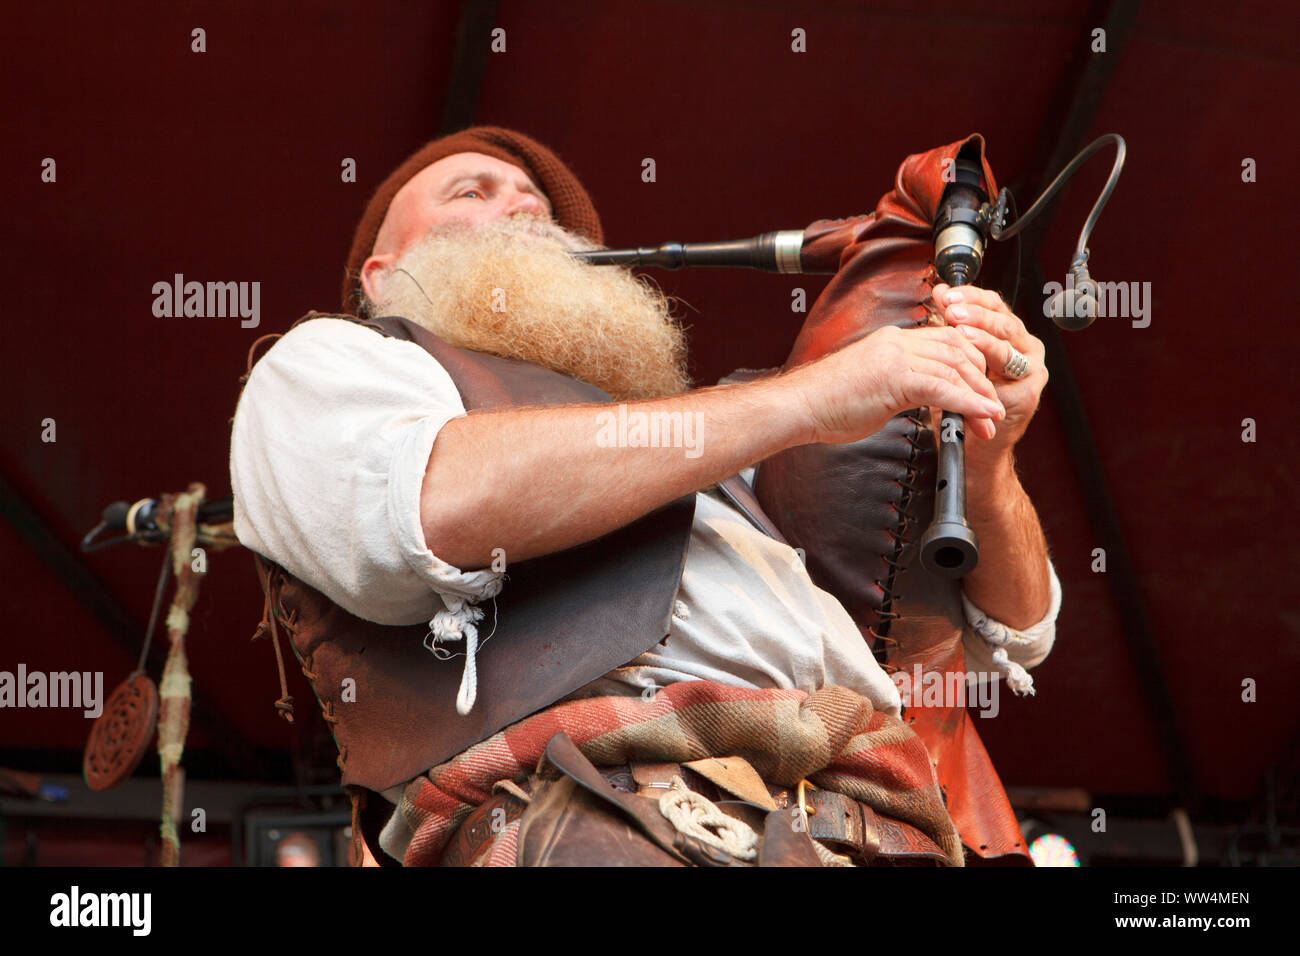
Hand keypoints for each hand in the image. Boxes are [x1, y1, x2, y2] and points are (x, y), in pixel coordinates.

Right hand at [786, 323, 1004, 445]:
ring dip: (979, 397)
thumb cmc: (828, 403)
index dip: (971, 364)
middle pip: (958, 351)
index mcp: (892, 340)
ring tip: (990, 420)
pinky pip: (942, 388)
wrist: (800, 407)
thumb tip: (923, 396)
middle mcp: (897, 342)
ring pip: (955, 369)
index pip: (947, 341)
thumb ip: (900, 383)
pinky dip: (967, 403)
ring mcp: (895, 357)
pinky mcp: (894, 378)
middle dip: (982, 381)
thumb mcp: (873, 385)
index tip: (982, 389)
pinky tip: (979, 415)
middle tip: (992, 409)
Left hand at [930, 283, 1047, 463]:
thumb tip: (939, 290)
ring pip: (1008, 339)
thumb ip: (950, 325)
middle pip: (1002, 318)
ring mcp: (1031, 367)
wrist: (970, 445)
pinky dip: (990, 357)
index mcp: (1006, 334)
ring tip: (958, 327)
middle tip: (950, 307)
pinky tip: (971, 353)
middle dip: (974, 311)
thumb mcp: (952, 356)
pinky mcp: (1030, 389)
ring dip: (982, 331)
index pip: (991, 304)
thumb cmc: (960, 398)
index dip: (969, 296)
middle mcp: (1023, 347)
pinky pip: (1009, 368)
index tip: (945, 293)